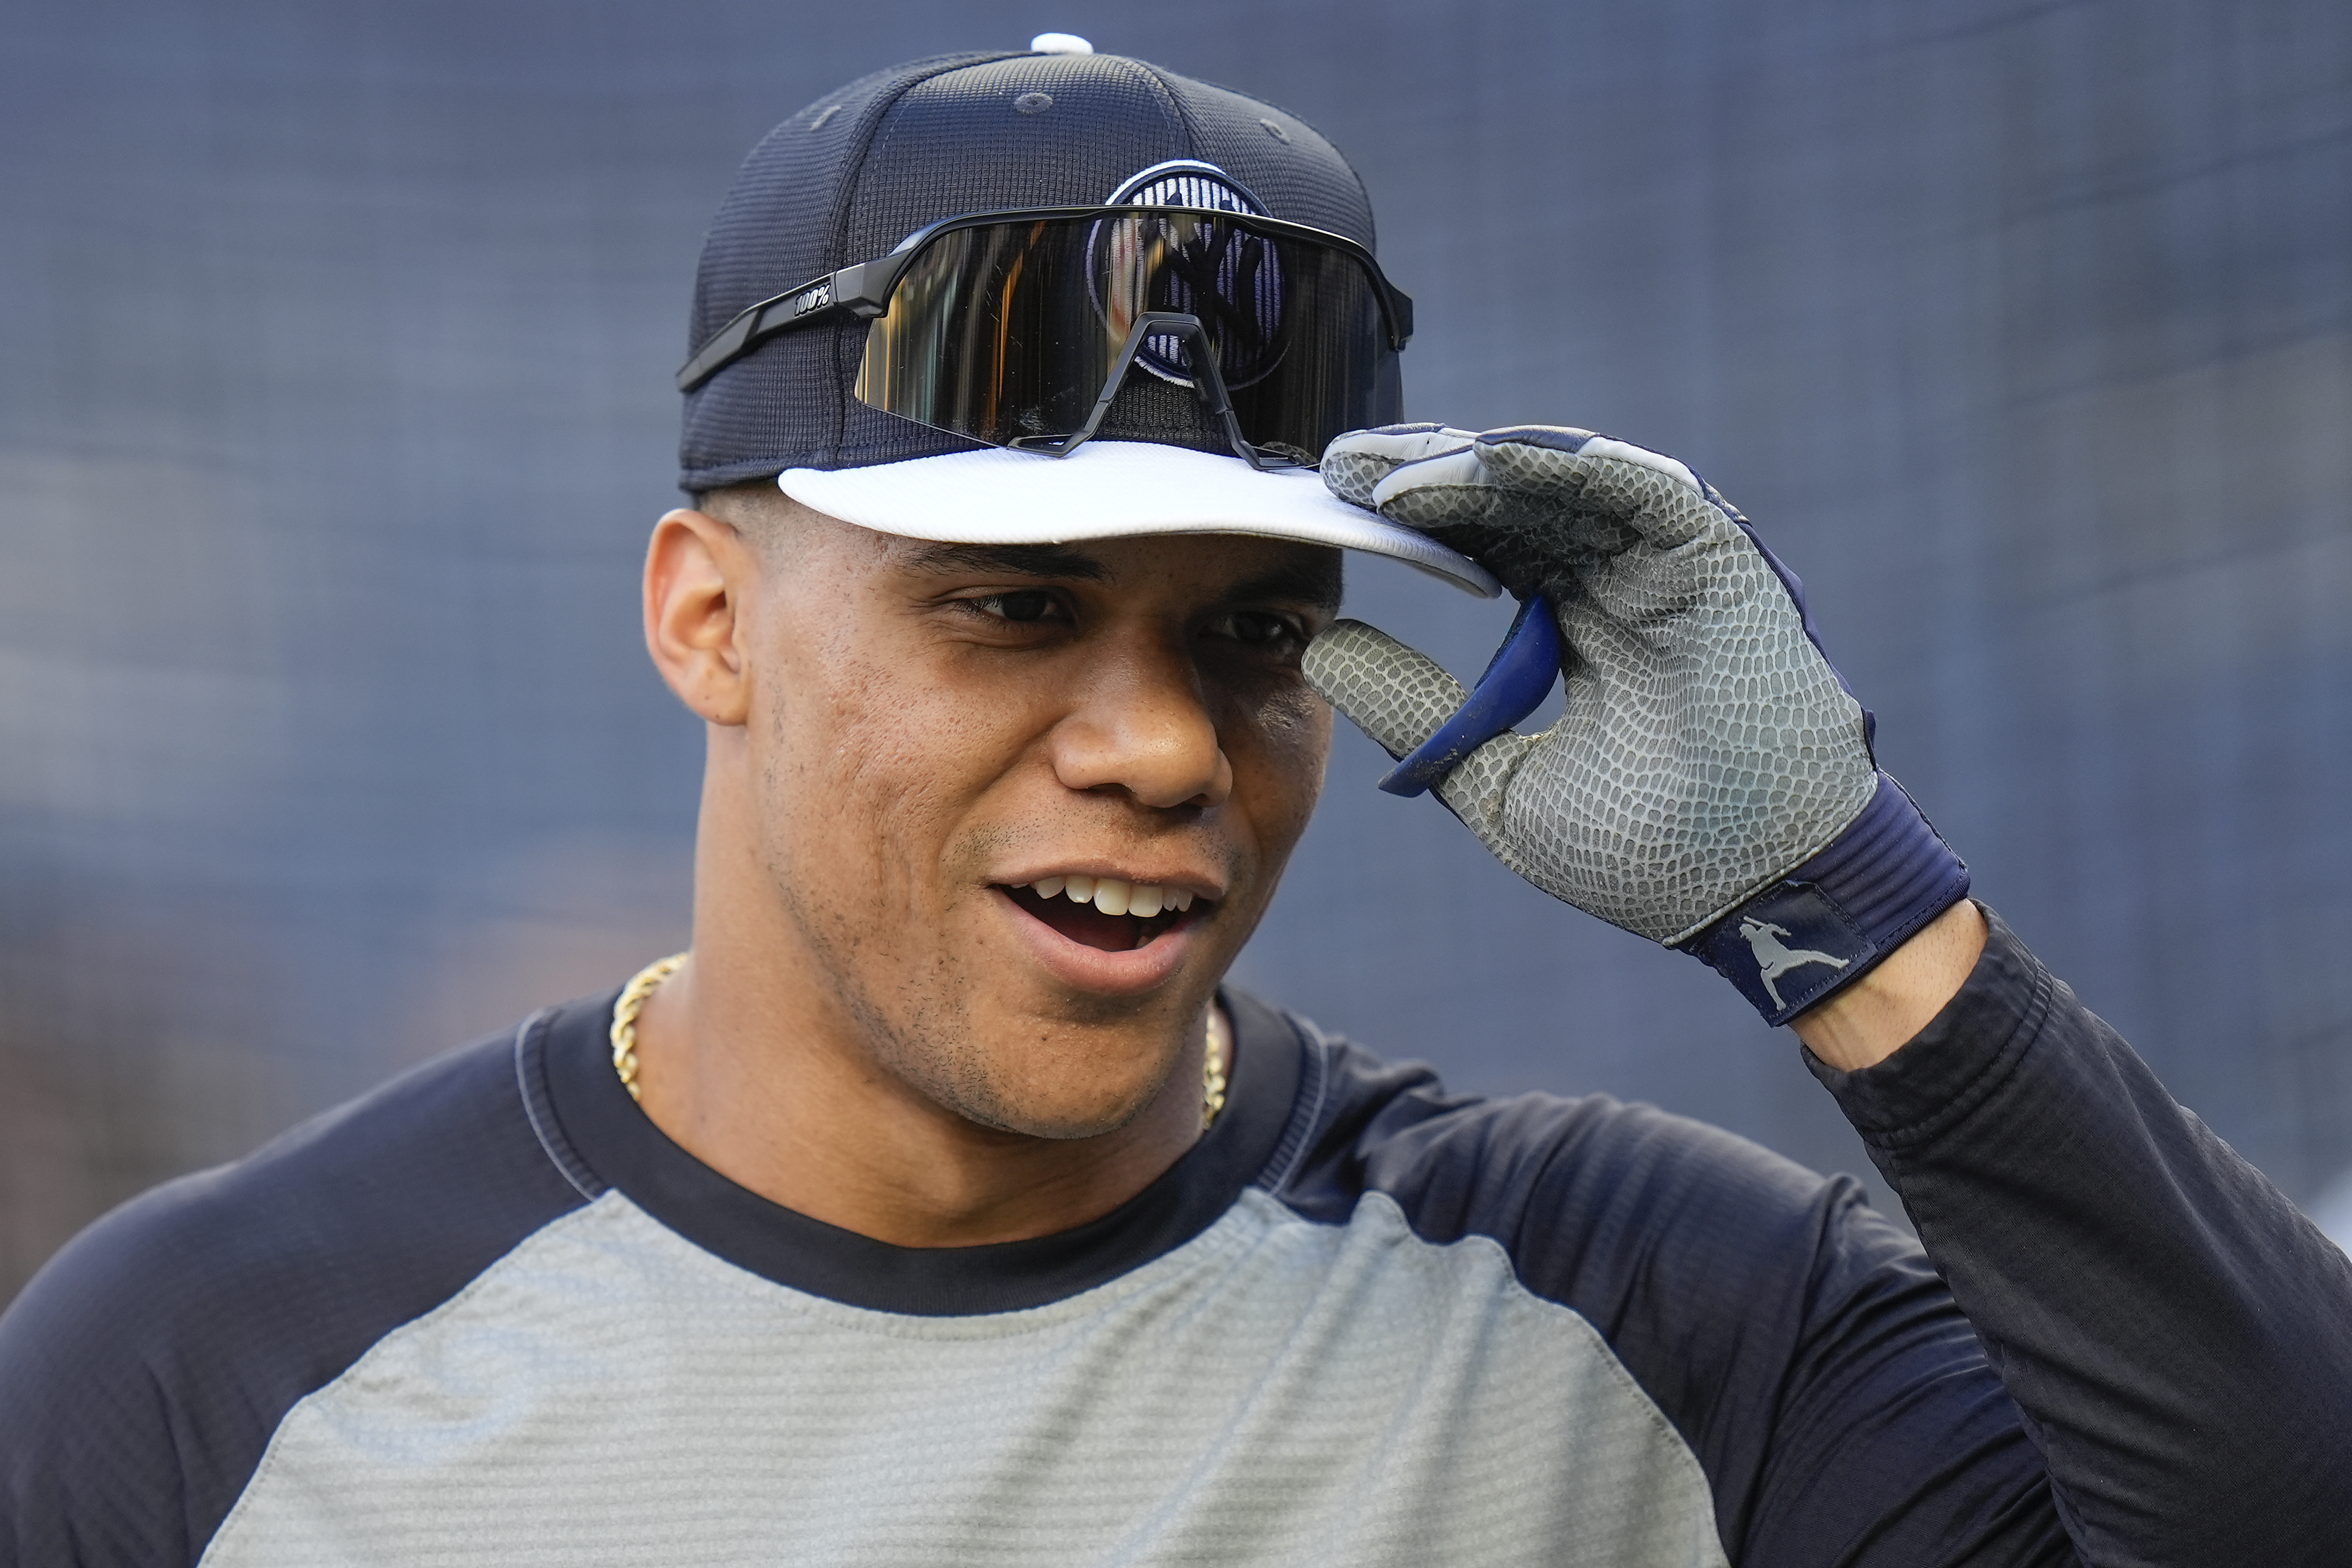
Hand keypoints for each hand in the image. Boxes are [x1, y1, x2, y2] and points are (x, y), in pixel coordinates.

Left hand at [1304, 424, 1968, 1025]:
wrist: (1757, 894)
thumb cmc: (1648, 856)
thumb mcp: (1495, 780)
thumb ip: (1415, 711)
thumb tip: (1324, 648)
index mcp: (1575, 624)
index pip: (1483, 543)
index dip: (1411, 517)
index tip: (1331, 502)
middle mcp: (1620, 582)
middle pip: (1513, 500)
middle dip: (1426, 475)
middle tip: (1342, 465)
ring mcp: (1672, 567)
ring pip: (1564, 485)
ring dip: (1476, 469)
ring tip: (1392, 473)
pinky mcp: (1720, 563)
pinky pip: (1642, 493)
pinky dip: (1569, 469)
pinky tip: (1489, 463)